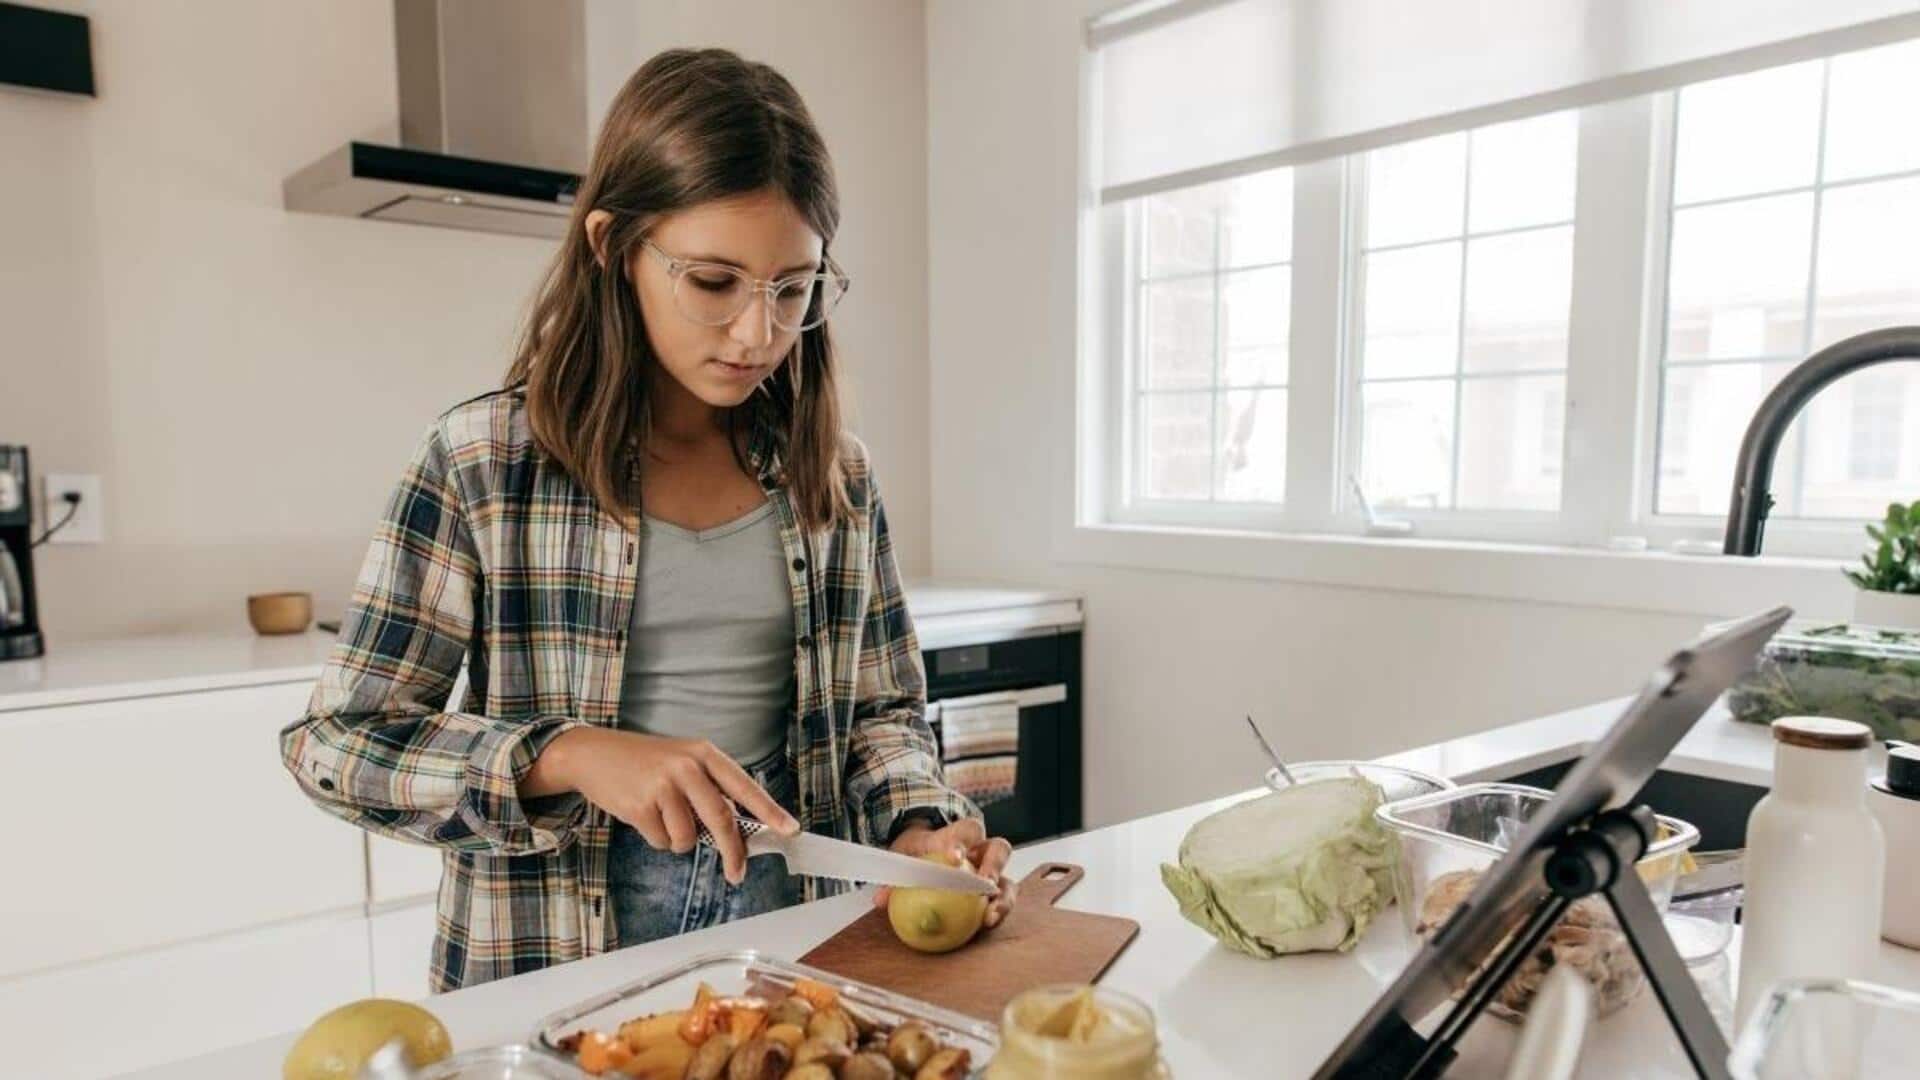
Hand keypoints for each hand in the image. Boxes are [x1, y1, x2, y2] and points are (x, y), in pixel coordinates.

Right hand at [525, 727, 797, 884]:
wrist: (592, 754)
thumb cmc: (645, 763)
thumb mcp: (683, 762)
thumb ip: (710, 790)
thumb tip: (739, 831)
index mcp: (704, 754)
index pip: (745, 786)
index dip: (770, 811)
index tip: (790, 830)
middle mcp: (686, 767)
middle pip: (721, 819)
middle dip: (733, 851)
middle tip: (737, 872)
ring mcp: (663, 785)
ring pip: (689, 837)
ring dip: (679, 840)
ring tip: (662, 817)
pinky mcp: (640, 806)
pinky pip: (662, 841)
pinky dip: (657, 838)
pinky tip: (643, 815)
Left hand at [873, 817, 1017, 928]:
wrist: (928, 851)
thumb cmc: (916, 853)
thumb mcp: (903, 858)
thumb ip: (895, 877)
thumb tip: (880, 899)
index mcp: (959, 835)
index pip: (966, 831)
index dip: (962, 842)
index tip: (953, 857)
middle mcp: (982, 850)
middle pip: (999, 849)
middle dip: (995, 865)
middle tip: (984, 885)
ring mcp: (992, 872)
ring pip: (1008, 879)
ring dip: (1003, 898)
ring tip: (990, 916)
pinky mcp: (995, 893)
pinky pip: (1002, 902)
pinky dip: (998, 912)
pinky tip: (986, 926)